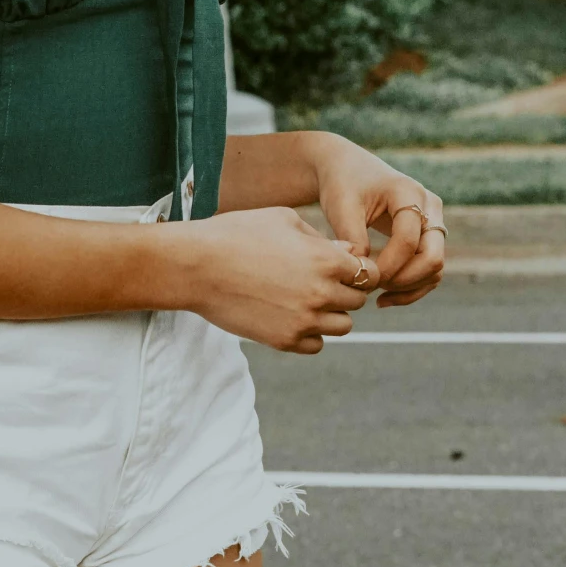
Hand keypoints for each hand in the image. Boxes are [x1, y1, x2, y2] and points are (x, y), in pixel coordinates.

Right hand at [180, 206, 379, 352]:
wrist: (196, 266)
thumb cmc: (237, 234)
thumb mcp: (284, 221)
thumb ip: (323, 239)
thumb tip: (349, 253)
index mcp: (326, 260)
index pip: (369, 274)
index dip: (360, 270)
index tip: (344, 268)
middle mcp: (321, 293)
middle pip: (357, 301)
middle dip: (345, 291)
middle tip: (320, 281)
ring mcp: (303, 321)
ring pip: (342, 326)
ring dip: (331, 314)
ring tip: (306, 299)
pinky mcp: (285, 341)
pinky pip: (317, 345)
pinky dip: (311, 333)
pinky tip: (292, 315)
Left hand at [312, 136, 444, 307]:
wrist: (348, 169)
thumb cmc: (342, 185)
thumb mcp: (341, 206)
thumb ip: (353, 238)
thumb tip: (364, 275)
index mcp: (408, 192)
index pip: (407, 239)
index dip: (387, 265)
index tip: (361, 275)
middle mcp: (430, 206)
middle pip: (433, 257)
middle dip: (404, 280)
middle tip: (373, 288)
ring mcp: (433, 221)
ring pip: (435, 268)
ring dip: (409, 288)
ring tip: (376, 296)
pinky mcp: (428, 236)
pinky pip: (429, 270)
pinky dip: (411, 288)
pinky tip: (383, 298)